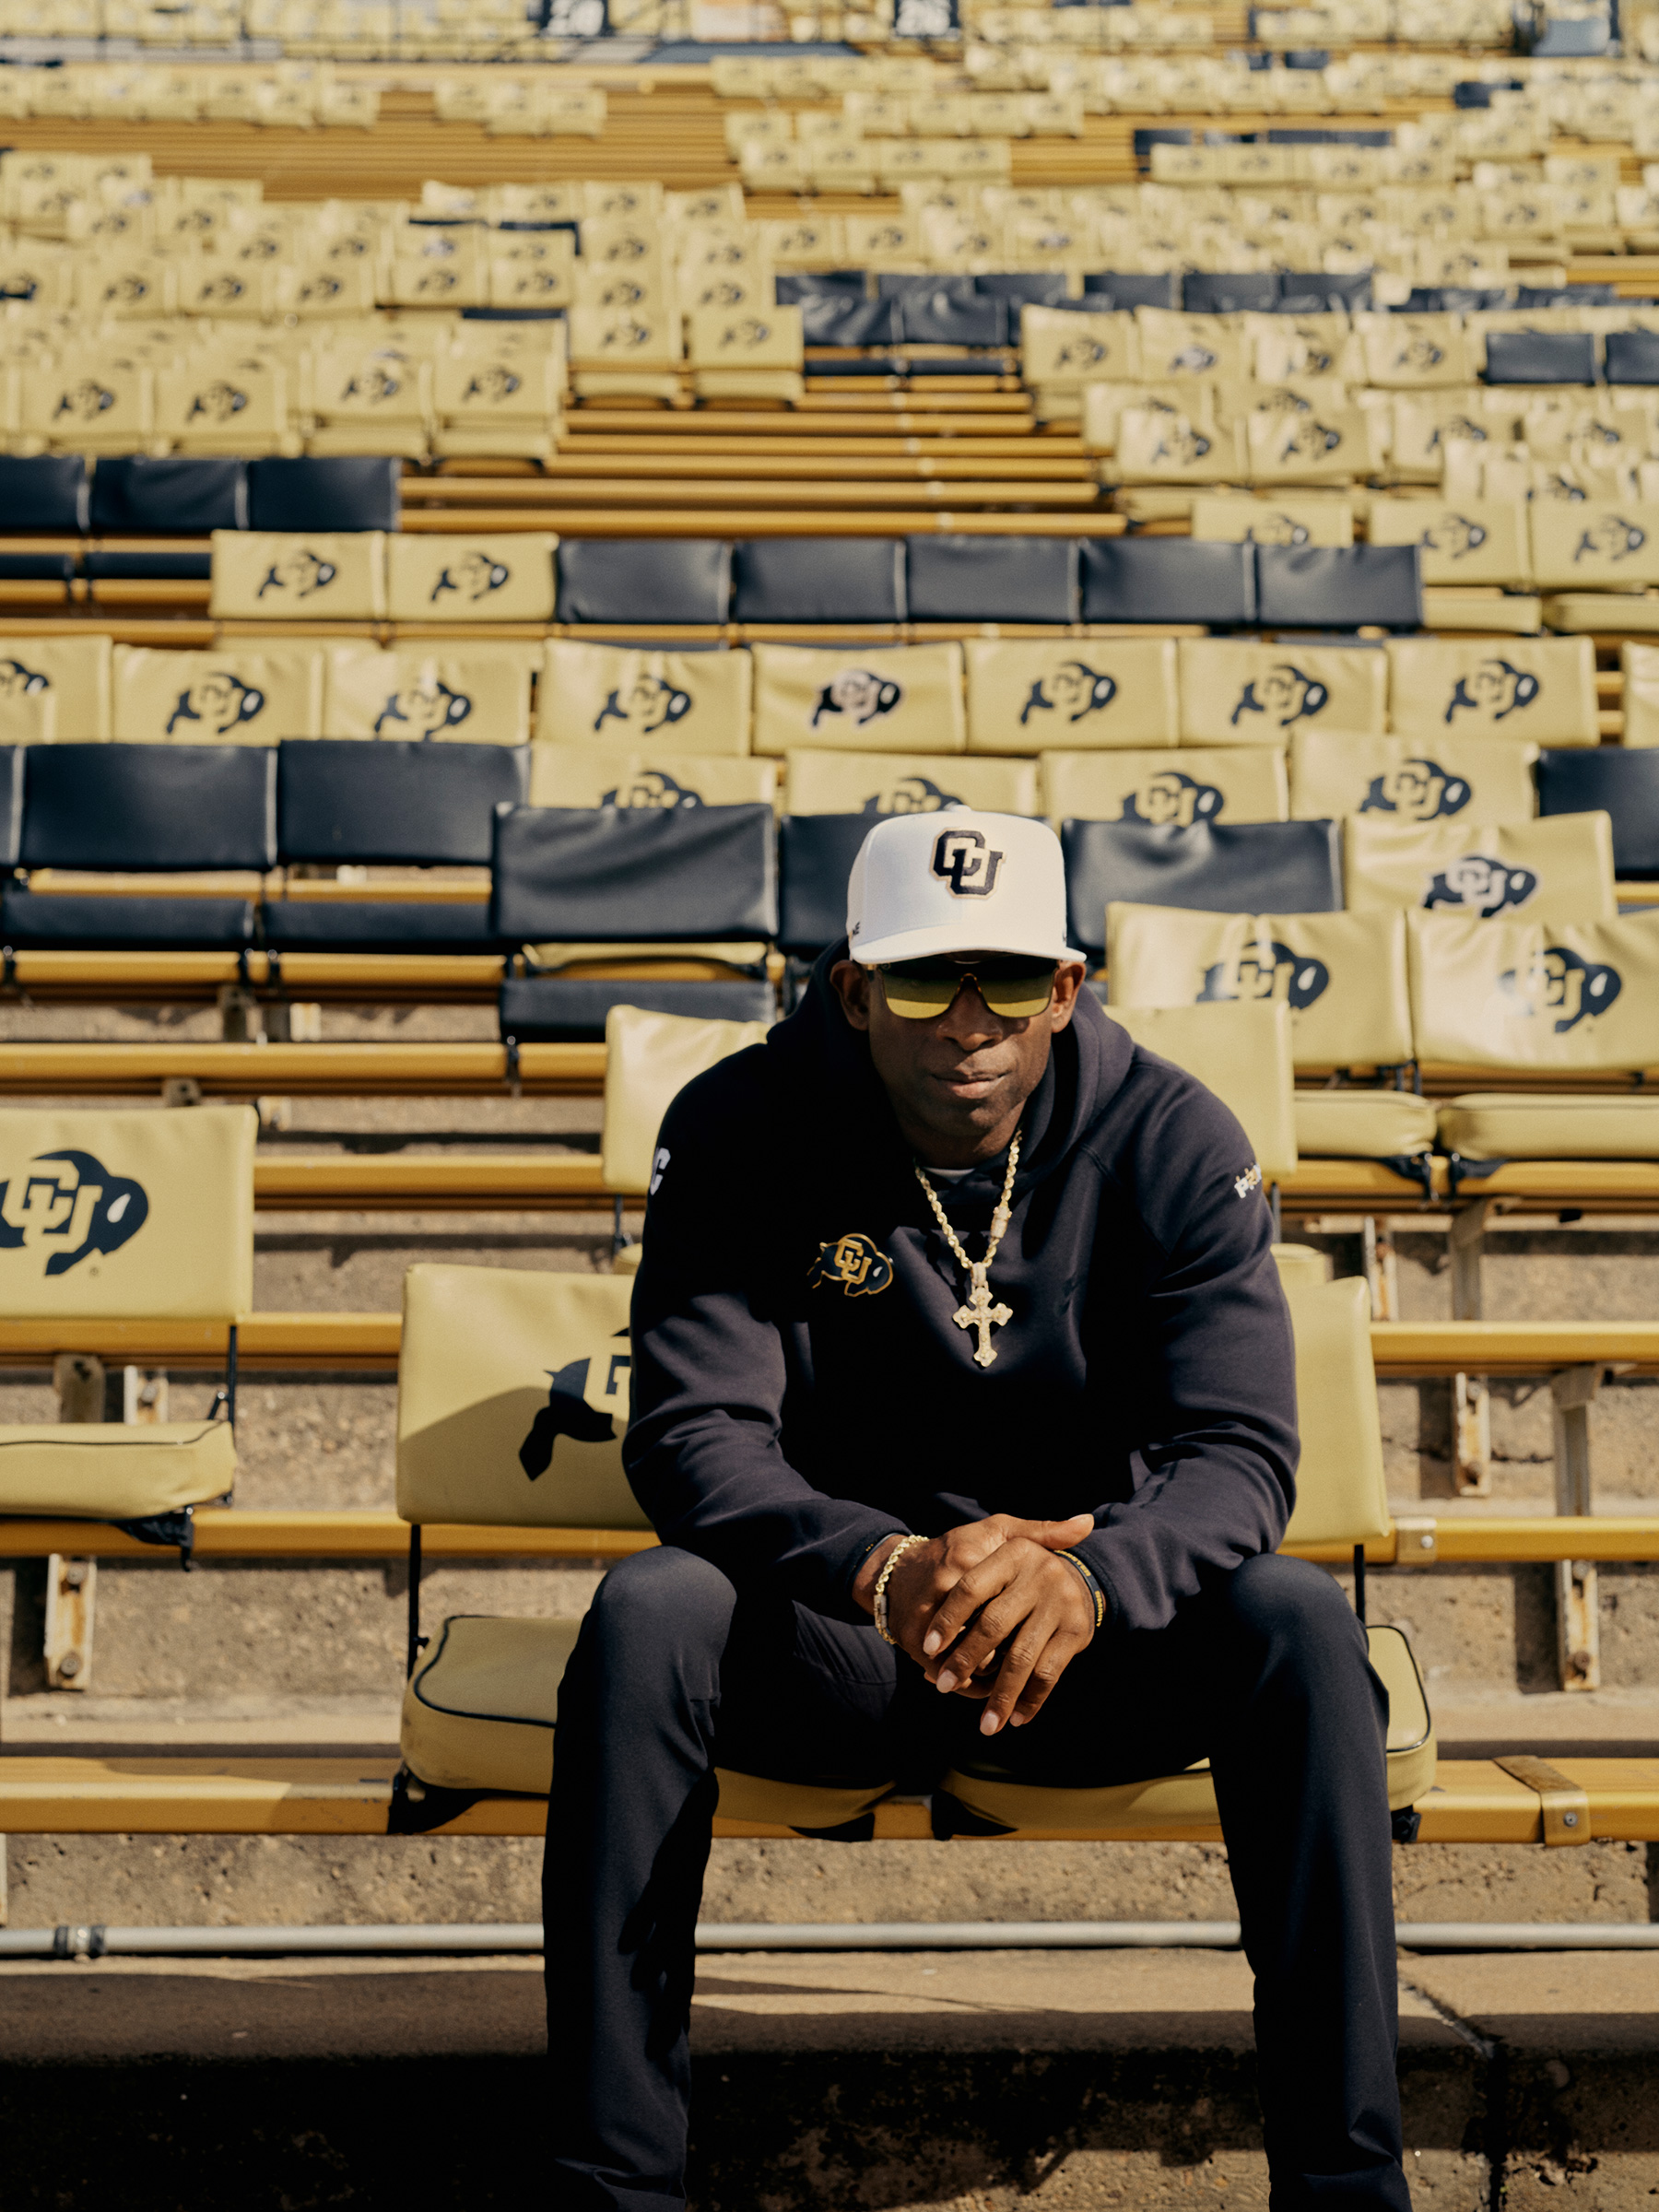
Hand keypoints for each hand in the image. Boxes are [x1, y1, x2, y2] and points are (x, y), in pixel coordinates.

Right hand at [854, 1512, 1096, 1734]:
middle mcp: (944, 1588)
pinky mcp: (910, 1638)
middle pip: (986, 1640)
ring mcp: (924, 1615)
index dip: (1027, 1630)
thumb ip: (1041, 1532)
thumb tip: (1087, 1524)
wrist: (900, 1571)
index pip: (1007, 1606)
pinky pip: (942, 1670)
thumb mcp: (997, 1532)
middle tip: (1023, 1678)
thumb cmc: (959, 1550)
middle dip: (1007, 1667)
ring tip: (1001, 1690)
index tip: (1042, 1638)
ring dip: (984, 1680)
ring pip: (965, 1661)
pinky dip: (962, 1684)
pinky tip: (978, 1687)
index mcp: (971, 1563)